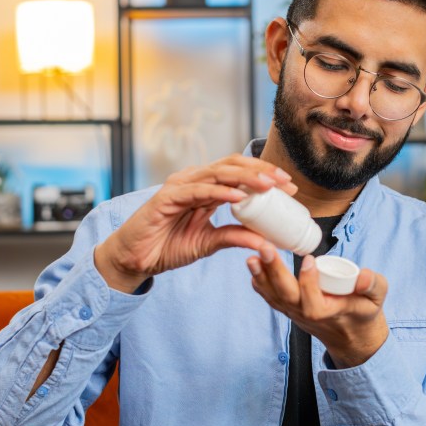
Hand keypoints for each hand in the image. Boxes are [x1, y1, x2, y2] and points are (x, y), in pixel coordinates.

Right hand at [95, 155, 295, 292]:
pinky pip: (197, 191)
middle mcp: (194, 181)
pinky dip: (219, 192)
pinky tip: (238, 197)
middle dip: (261, 171)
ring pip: (217, 173)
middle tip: (285, 182)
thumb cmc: (168, 246)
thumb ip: (235, 237)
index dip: (265, 176)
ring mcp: (180, 186)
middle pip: (232, 166)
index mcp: (206, 188)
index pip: (240, 174)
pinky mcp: (166, 198)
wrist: (136, 259)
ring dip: (245, 178)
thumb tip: (266, 242)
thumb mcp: (209, 243)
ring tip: (268, 185)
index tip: (290, 188)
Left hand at [247, 247, 388, 367]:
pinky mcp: (288, 308)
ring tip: (251, 256)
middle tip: (265, 248)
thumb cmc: (364, 313)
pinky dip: (260, 283)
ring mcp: (294, 313)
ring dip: (261, 276)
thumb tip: (364, 275)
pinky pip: (270, 297)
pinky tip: (254, 266)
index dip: (309, 281)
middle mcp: (307, 315)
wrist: (351, 336)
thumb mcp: (377, 299)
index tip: (309, 258)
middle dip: (274, 272)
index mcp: (329, 314)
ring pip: (274, 296)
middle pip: (286, 296)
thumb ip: (374, 285)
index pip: (313, 303)